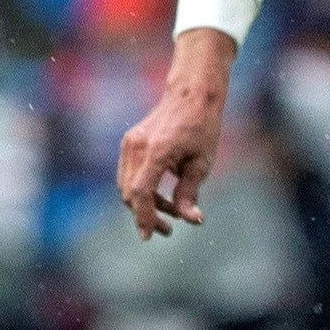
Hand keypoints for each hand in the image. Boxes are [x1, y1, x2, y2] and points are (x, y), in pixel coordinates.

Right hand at [115, 29, 234, 238]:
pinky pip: (129, 174)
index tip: (150, 236)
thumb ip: (190, 193)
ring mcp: (130, 142)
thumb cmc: (202, 126)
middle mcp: (137, 146)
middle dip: (146, 215)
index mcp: (156, 151)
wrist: (192, 93)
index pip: (140, 193)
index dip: (144, 217)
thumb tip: (191, 220)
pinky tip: (163, 196)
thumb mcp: (202, 163)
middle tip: (169, 230)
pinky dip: (141, 189)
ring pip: (127, 185)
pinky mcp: (130, 141)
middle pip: (130, 193)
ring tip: (173, 213)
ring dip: (145, 203)